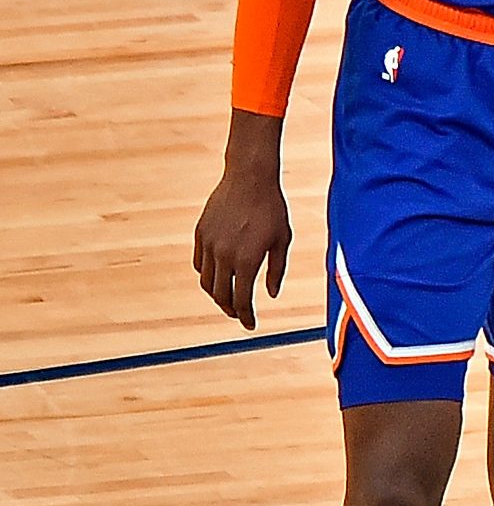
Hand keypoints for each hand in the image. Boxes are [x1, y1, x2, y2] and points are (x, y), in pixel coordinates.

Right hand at [193, 163, 292, 329]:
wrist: (250, 179)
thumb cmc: (272, 209)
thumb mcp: (283, 240)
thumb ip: (276, 270)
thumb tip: (271, 295)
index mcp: (247, 260)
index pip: (242, 300)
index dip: (245, 316)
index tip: (250, 326)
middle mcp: (224, 255)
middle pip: (221, 295)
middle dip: (230, 309)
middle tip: (239, 315)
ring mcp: (209, 244)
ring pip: (206, 282)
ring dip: (216, 295)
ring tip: (228, 298)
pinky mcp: (200, 234)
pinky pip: (199, 263)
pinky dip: (206, 275)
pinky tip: (217, 277)